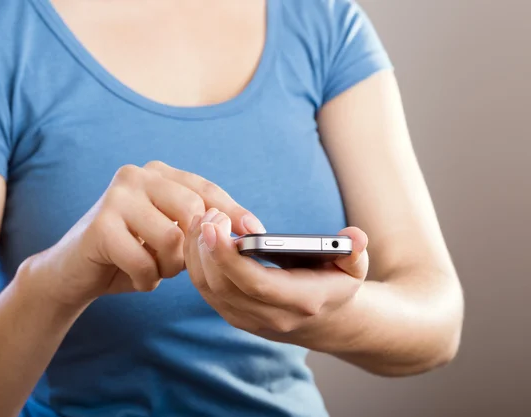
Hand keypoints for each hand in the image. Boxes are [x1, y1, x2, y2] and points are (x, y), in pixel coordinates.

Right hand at [21, 162, 265, 307]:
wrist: (73, 272)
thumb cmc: (131, 253)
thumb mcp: (171, 234)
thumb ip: (201, 226)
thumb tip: (248, 231)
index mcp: (158, 174)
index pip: (207, 189)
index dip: (234, 212)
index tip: (257, 233)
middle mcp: (137, 175)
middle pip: (194, 212)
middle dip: (193, 248)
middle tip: (175, 263)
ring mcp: (116, 196)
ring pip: (173, 239)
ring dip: (168, 266)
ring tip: (152, 267)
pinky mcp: (100, 225)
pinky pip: (146, 262)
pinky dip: (146, 280)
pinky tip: (133, 276)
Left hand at [184, 209, 368, 339]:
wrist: (328, 321)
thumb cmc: (337, 284)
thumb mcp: (354, 266)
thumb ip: (354, 250)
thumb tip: (354, 236)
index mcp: (301, 301)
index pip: (256, 283)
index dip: (229, 257)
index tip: (214, 226)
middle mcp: (271, 317)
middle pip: (223, 286)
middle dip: (208, 248)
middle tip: (208, 214)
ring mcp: (249, 320)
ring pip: (208, 289)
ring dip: (197, 253)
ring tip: (203, 220)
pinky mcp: (234, 316)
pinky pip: (206, 291)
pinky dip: (197, 263)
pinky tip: (201, 237)